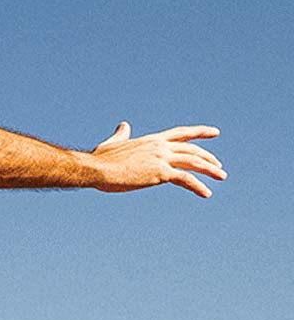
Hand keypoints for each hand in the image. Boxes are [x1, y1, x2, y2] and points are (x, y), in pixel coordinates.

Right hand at [90, 121, 225, 197]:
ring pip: (194, 162)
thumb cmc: (100, 159)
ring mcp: (161, 158)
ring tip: (222, 177)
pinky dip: (198, 186)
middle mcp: (160, 146)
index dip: (199, 132)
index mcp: (152, 140)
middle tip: (219, 167)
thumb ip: (122, 135)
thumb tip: (124, 125)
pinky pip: (186, 179)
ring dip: (210, 169)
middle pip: (192, 150)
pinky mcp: (160, 173)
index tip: (215, 133)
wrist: (97, 169)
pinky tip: (207, 193)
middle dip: (208, 158)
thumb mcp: (113, 144)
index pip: (181, 133)